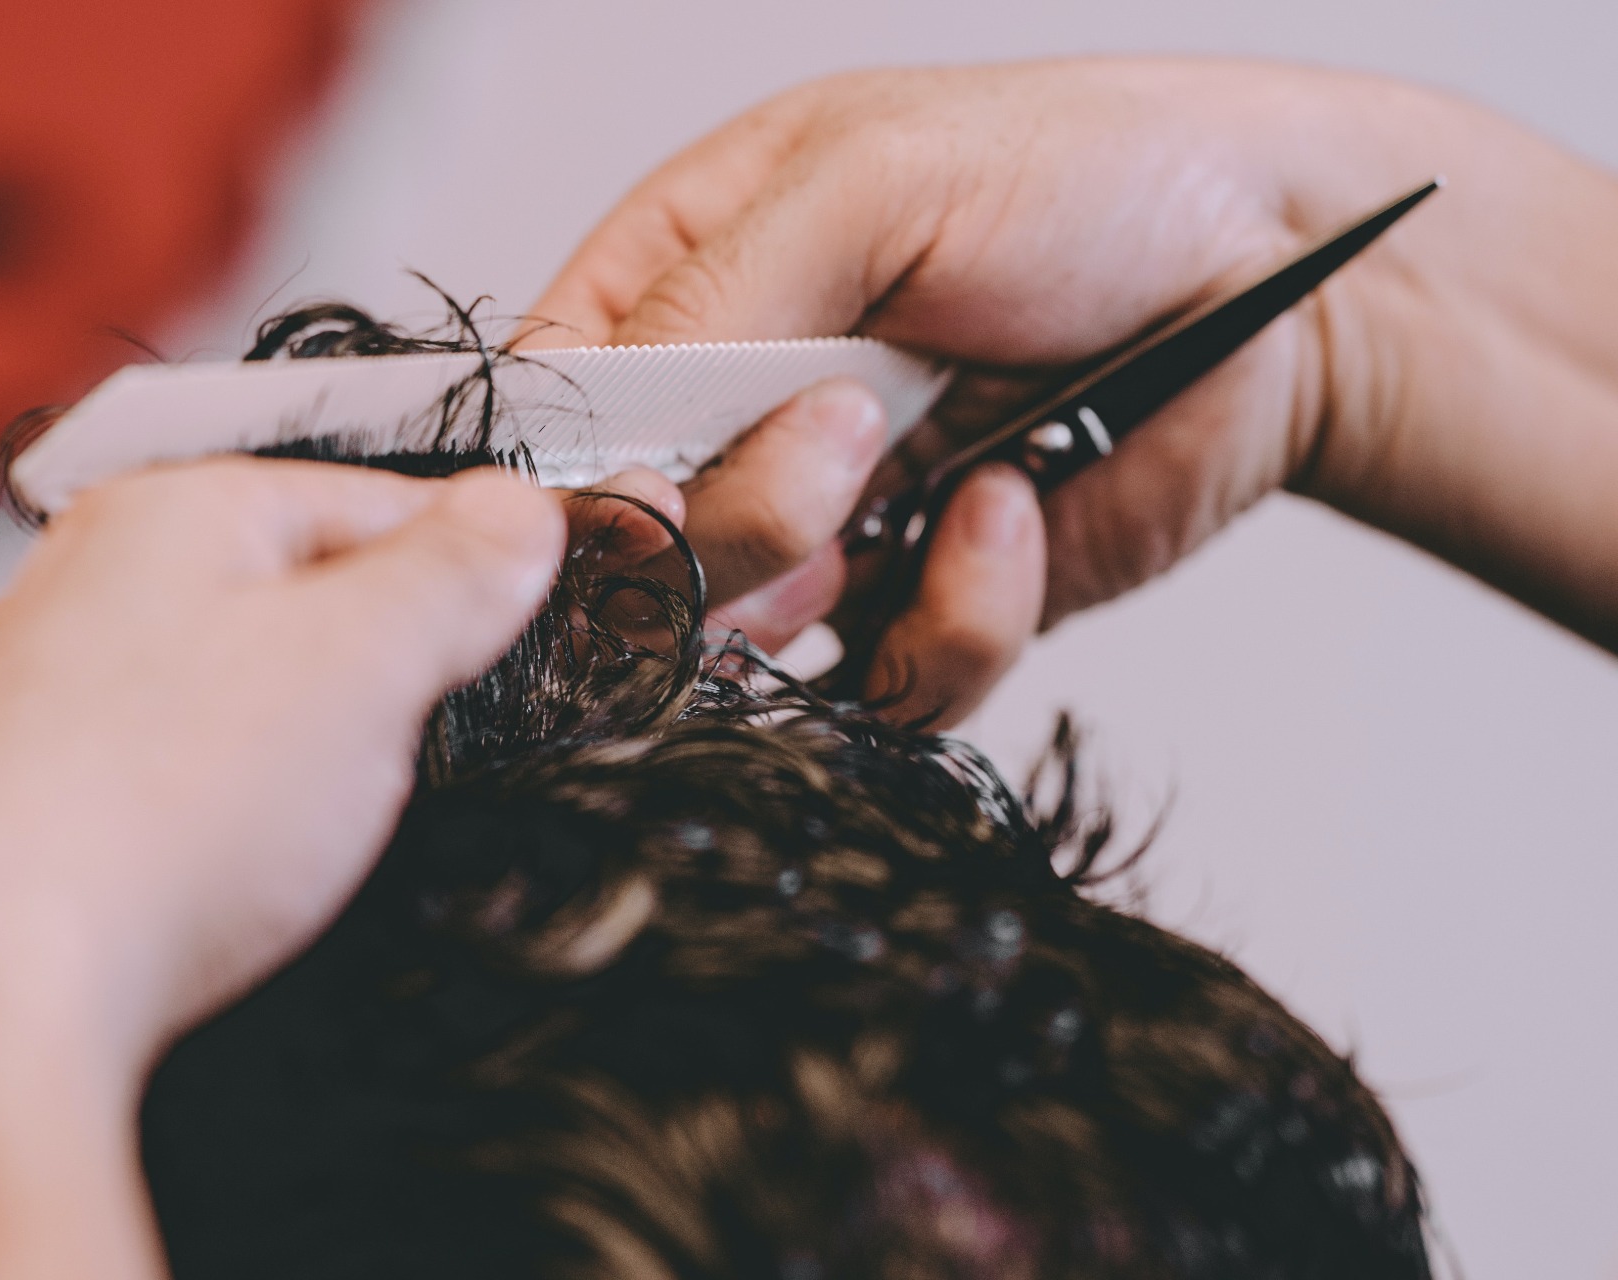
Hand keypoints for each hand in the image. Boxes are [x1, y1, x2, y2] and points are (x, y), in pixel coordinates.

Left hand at [0, 460, 563, 1279]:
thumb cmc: (166, 803)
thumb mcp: (362, 662)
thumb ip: (452, 574)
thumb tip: (519, 508)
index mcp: (172, 511)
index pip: (374, 496)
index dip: (473, 557)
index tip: (535, 614)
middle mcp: (88, 577)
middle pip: (298, 590)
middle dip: (386, 659)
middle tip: (435, 733)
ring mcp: (40, 691)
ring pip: (232, 685)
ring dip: (307, 740)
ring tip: (326, 814)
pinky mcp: (18, 801)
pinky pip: (167, 771)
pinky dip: (225, 804)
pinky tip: (233, 863)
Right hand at [528, 60, 1617, 721]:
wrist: (1276, 273)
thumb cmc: (1086, 177)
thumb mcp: (873, 180)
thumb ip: (710, 301)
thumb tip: (593, 455)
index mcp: (687, 283)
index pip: (550, 412)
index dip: (566, 475)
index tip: (627, 494)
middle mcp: (740, 417)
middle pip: (629, 551)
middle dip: (726, 524)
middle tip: (841, 445)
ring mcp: (831, 524)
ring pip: (744, 647)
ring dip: (836, 577)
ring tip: (945, 470)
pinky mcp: (929, 603)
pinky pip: (887, 686)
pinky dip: (953, 620)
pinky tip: (1017, 510)